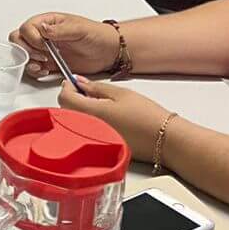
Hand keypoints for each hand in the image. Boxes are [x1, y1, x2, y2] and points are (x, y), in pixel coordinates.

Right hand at [11, 13, 120, 79]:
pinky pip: (33, 68)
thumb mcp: (79, 29)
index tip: (44, 45)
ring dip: (29, 61)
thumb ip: (59, 30)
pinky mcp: (50, 64)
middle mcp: (44, 35)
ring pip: (23, 55)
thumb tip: (43, 28)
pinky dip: (34, 71)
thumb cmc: (97, 35)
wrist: (108, 52)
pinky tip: (44, 71)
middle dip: (26, 50)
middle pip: (19, 40)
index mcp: (48, 22)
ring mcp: (45, 50)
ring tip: (42, 65)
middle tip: (41, 56)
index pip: (27, 28)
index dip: (31, 38)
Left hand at [58, 80, 178, 164]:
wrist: (164, 140)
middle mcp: (86, 130)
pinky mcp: (99, 148)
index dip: (68, 86)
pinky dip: (88, 122)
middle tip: (88, 90)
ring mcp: (92, 141)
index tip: (74, 81)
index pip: (64, 98)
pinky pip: (84, 132)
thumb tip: (80, 82)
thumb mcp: (120, 94)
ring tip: (100, 103)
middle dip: (73, 97)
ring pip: (74, 121)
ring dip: (80, 109)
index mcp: (90, 113)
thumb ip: (95, 87)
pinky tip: (105, 117)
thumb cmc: (147, 117)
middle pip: (66, 110)